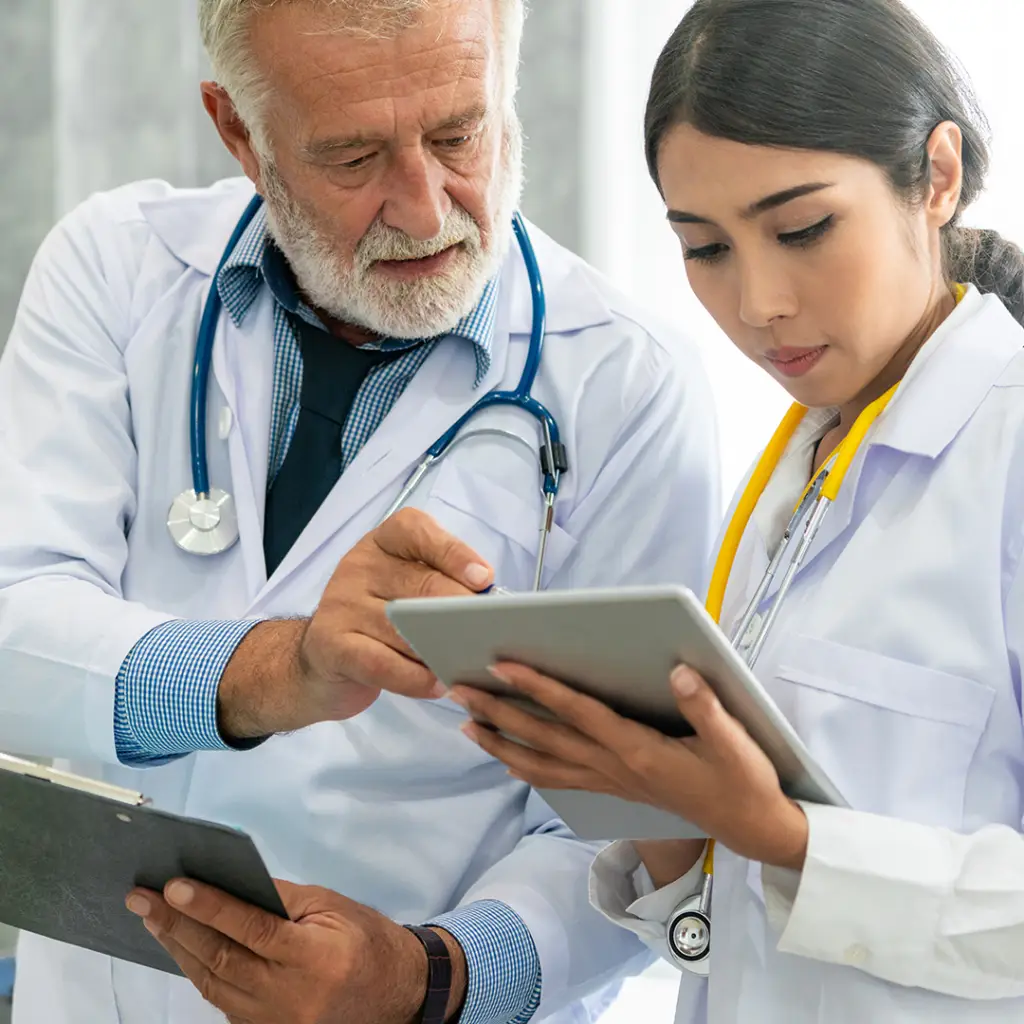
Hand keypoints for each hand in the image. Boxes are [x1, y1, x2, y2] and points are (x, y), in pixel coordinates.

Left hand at [125, 877, 466, 1023]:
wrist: (396, 995)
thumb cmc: (367, 940)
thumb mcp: (332, 907)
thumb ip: (282, 898)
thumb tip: (231, 882)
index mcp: (315, 958)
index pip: (252, 929)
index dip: (211, 907)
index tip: (175, 886)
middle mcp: (290, 997)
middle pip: (222, 959)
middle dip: (178, 925)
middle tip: (144, 898)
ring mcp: (273, 1022)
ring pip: (213, 983)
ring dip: (179, 948)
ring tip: (153, 917)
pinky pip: (223, 1001)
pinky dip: (199, 972)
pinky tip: (182, 948)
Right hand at [219, 508, 492, 737]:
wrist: (320, 661)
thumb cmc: (378, 619)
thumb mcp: (405, 588)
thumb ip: (441, 584)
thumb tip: (489, 604)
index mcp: (383, 543)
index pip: (417, 531)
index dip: (454, 553)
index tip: (484, 580)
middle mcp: (359, 565)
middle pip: (422, 584)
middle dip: (461, 611)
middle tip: (490, 634)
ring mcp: (342, 604)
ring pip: (407, 628)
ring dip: (443, 649)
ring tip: (470, 663)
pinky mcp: (332, 645)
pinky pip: (384, 663)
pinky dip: (416, 678)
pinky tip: (437, 685)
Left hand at [451, 664, 808, 869]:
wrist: (749, 828)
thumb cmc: (741, 780)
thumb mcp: (734, 742)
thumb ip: (705, 706)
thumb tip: (677, 669)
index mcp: (637, 749)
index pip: (576, 711)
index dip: (538, 686)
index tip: (502, 664)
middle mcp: (613, 766)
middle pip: (544, 737)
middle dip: (498, 712)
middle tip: (457, 689)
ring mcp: (610, 781)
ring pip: (542, 763)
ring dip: (500, 743)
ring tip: (466, 726)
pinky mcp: (614, 788)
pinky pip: (558, 780)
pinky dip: (527, 769)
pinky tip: (508, 763)